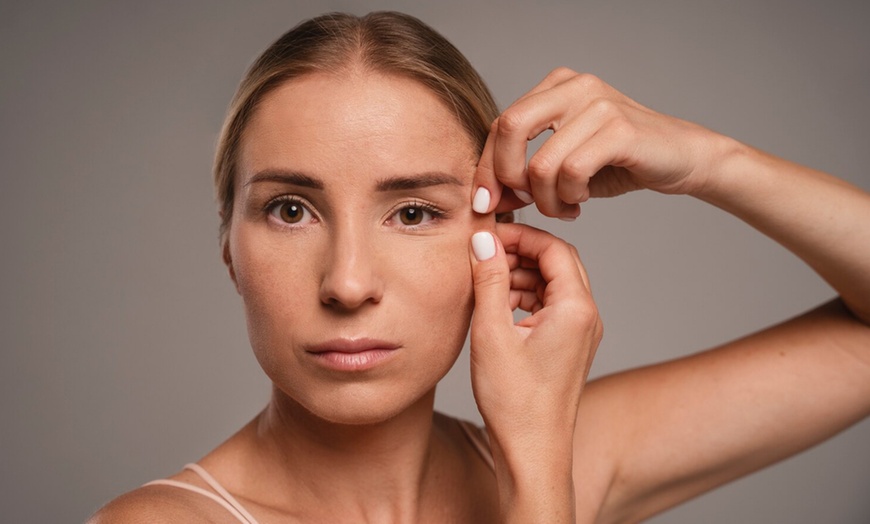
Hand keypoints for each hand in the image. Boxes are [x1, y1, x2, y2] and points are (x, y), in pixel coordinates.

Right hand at [468, 222, 601, 520]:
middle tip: (486, 253)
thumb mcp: (492, 333)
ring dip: (522, 275)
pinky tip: (498, 307)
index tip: (488, 235)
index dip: (520, 235)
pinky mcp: (569, 347)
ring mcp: (580, 333)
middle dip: (521, 252)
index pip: (554, 248)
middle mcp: (586, 317)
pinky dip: (526, 298)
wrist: (533, 453)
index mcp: (576, 308)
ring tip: (486, 282)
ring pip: (553, 284)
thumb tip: (484, 240)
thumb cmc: (515, 402)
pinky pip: (551, 307)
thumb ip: (490, 280)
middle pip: (558, 263)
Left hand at [472, 68, 723, 218]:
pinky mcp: (619, 130)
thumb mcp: (562, 164)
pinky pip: (571, 172)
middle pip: (510, 128)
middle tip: (525, 203)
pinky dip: (569, 197)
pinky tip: (581, 202)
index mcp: (555, 87)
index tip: (487, 203)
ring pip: (541, 162)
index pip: (501, 124)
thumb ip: (524, 171)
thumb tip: (484, 198)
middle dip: (507, 176)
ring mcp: (598, 104)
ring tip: (564, 208)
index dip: (486, 167)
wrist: (680, 158)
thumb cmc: (617, 162)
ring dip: (546, 199)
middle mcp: (574, 86)